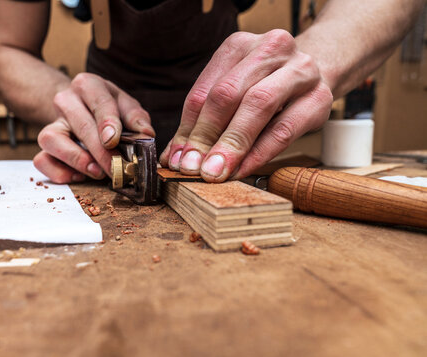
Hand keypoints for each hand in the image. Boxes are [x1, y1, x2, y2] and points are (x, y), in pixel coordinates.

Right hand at [33, 73, 154, 182]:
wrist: (83, 108)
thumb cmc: (109, 109)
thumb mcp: (126, 106)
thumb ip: (137, 118)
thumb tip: (146, 134)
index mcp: (88, 85)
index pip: (98, 101)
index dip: (107, 122)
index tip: (114, 140)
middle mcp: (66, 100)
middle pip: (80, 125)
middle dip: (99, 151)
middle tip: (116, 167)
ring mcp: (53, 122)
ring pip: (51, 139)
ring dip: (75, 159)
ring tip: (96, 172)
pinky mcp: (46, 144)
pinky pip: (42, 160)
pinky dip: (59, 171)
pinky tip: (79, 176)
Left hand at [160, 30, 332, 181]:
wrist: (319, 71)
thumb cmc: (266, 87)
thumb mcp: (235, 93)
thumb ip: (205, 122)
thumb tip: (176, 157)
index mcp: (239, 45)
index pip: (205, 91)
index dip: (187, 128)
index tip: (176, 159)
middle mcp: (270, 49)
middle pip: (228, 94)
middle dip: (206, 135)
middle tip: (192, 168)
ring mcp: (300, 70)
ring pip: (258, 106)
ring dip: (232, 145)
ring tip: (215, 172)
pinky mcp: (319, 98)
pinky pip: (284, 129)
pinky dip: (259, 154)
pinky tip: (242, 170)